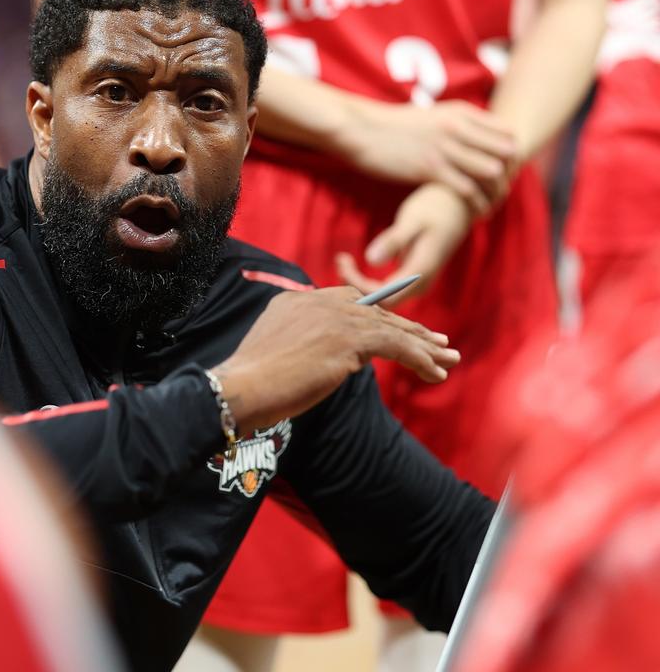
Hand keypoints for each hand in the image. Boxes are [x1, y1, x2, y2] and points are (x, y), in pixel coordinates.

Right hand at [213, 286, 459, 432]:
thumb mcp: (277, 354)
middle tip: (437, 341)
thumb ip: (303, 345)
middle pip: (375, 311)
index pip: (348, 301)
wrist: (240, 388)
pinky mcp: (348, 340)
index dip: (378, 314)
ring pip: (390, 327)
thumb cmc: (251, 383)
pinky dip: (420, 358)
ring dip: (423, 345)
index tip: (399, 326)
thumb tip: (337, 360)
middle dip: (408, 327)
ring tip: (448, 358)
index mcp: (297, 302)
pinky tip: (435, 371)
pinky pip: (396, 345)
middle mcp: (318, 303)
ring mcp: (334, 319)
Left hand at [335, 183, 471, 306]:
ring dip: (357, 283)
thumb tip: (369, 260)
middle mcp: (419, 285)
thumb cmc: (435, 208)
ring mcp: (415, 285)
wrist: (457, 206)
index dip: (359, 285)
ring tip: (341, 258)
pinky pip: (382, 290)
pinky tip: (349, 261)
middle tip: (339, 258)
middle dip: (355, 285)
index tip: (342, 261)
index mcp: (421, 273)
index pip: (384, 297)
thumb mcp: (413, 220)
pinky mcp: (408, 279)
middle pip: (380, 303)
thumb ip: (394, 240)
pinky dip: (363, 280)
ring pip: (380, 298)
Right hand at [343, 99, 514, 214]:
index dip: (511, 155)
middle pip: (505, 153)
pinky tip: (476, 215)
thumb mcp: (430, 115)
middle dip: (509, 175)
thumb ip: (454, 123)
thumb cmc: (391, 126)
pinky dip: (476, 204)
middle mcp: (458, 128)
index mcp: (461, 112)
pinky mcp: (429, 169)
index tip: (504, 172)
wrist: (361, 130)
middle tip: (501, 193)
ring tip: (492, 207)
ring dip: (496, 193)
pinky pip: (466, 189)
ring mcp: (445, 148)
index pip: (507, 133)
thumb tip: (469, 135)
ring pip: (490, 172)